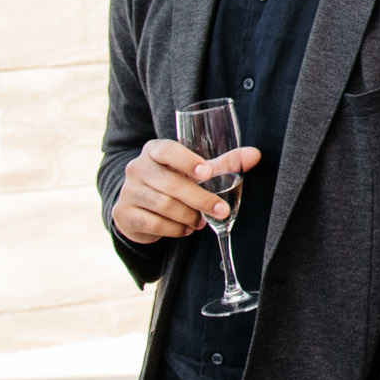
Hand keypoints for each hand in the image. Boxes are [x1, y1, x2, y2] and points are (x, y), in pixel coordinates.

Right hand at [111, 138, 261, 243]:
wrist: (140, 204)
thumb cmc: (175, 179)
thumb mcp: (195, 170)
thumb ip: (224, 162)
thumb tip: (256, 155)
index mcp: (154, 150)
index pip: (167, 150)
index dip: (187, 161)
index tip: (207, 173)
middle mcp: (137, 168)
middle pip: (171, 184)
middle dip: (200, 199)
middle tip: (221, 210)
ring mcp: (128, 191)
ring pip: (164, 206)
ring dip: (189, 216)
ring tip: (201, 221)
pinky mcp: (124, 214)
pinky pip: (154, 223)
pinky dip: (175, 229)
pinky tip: (186, 228)